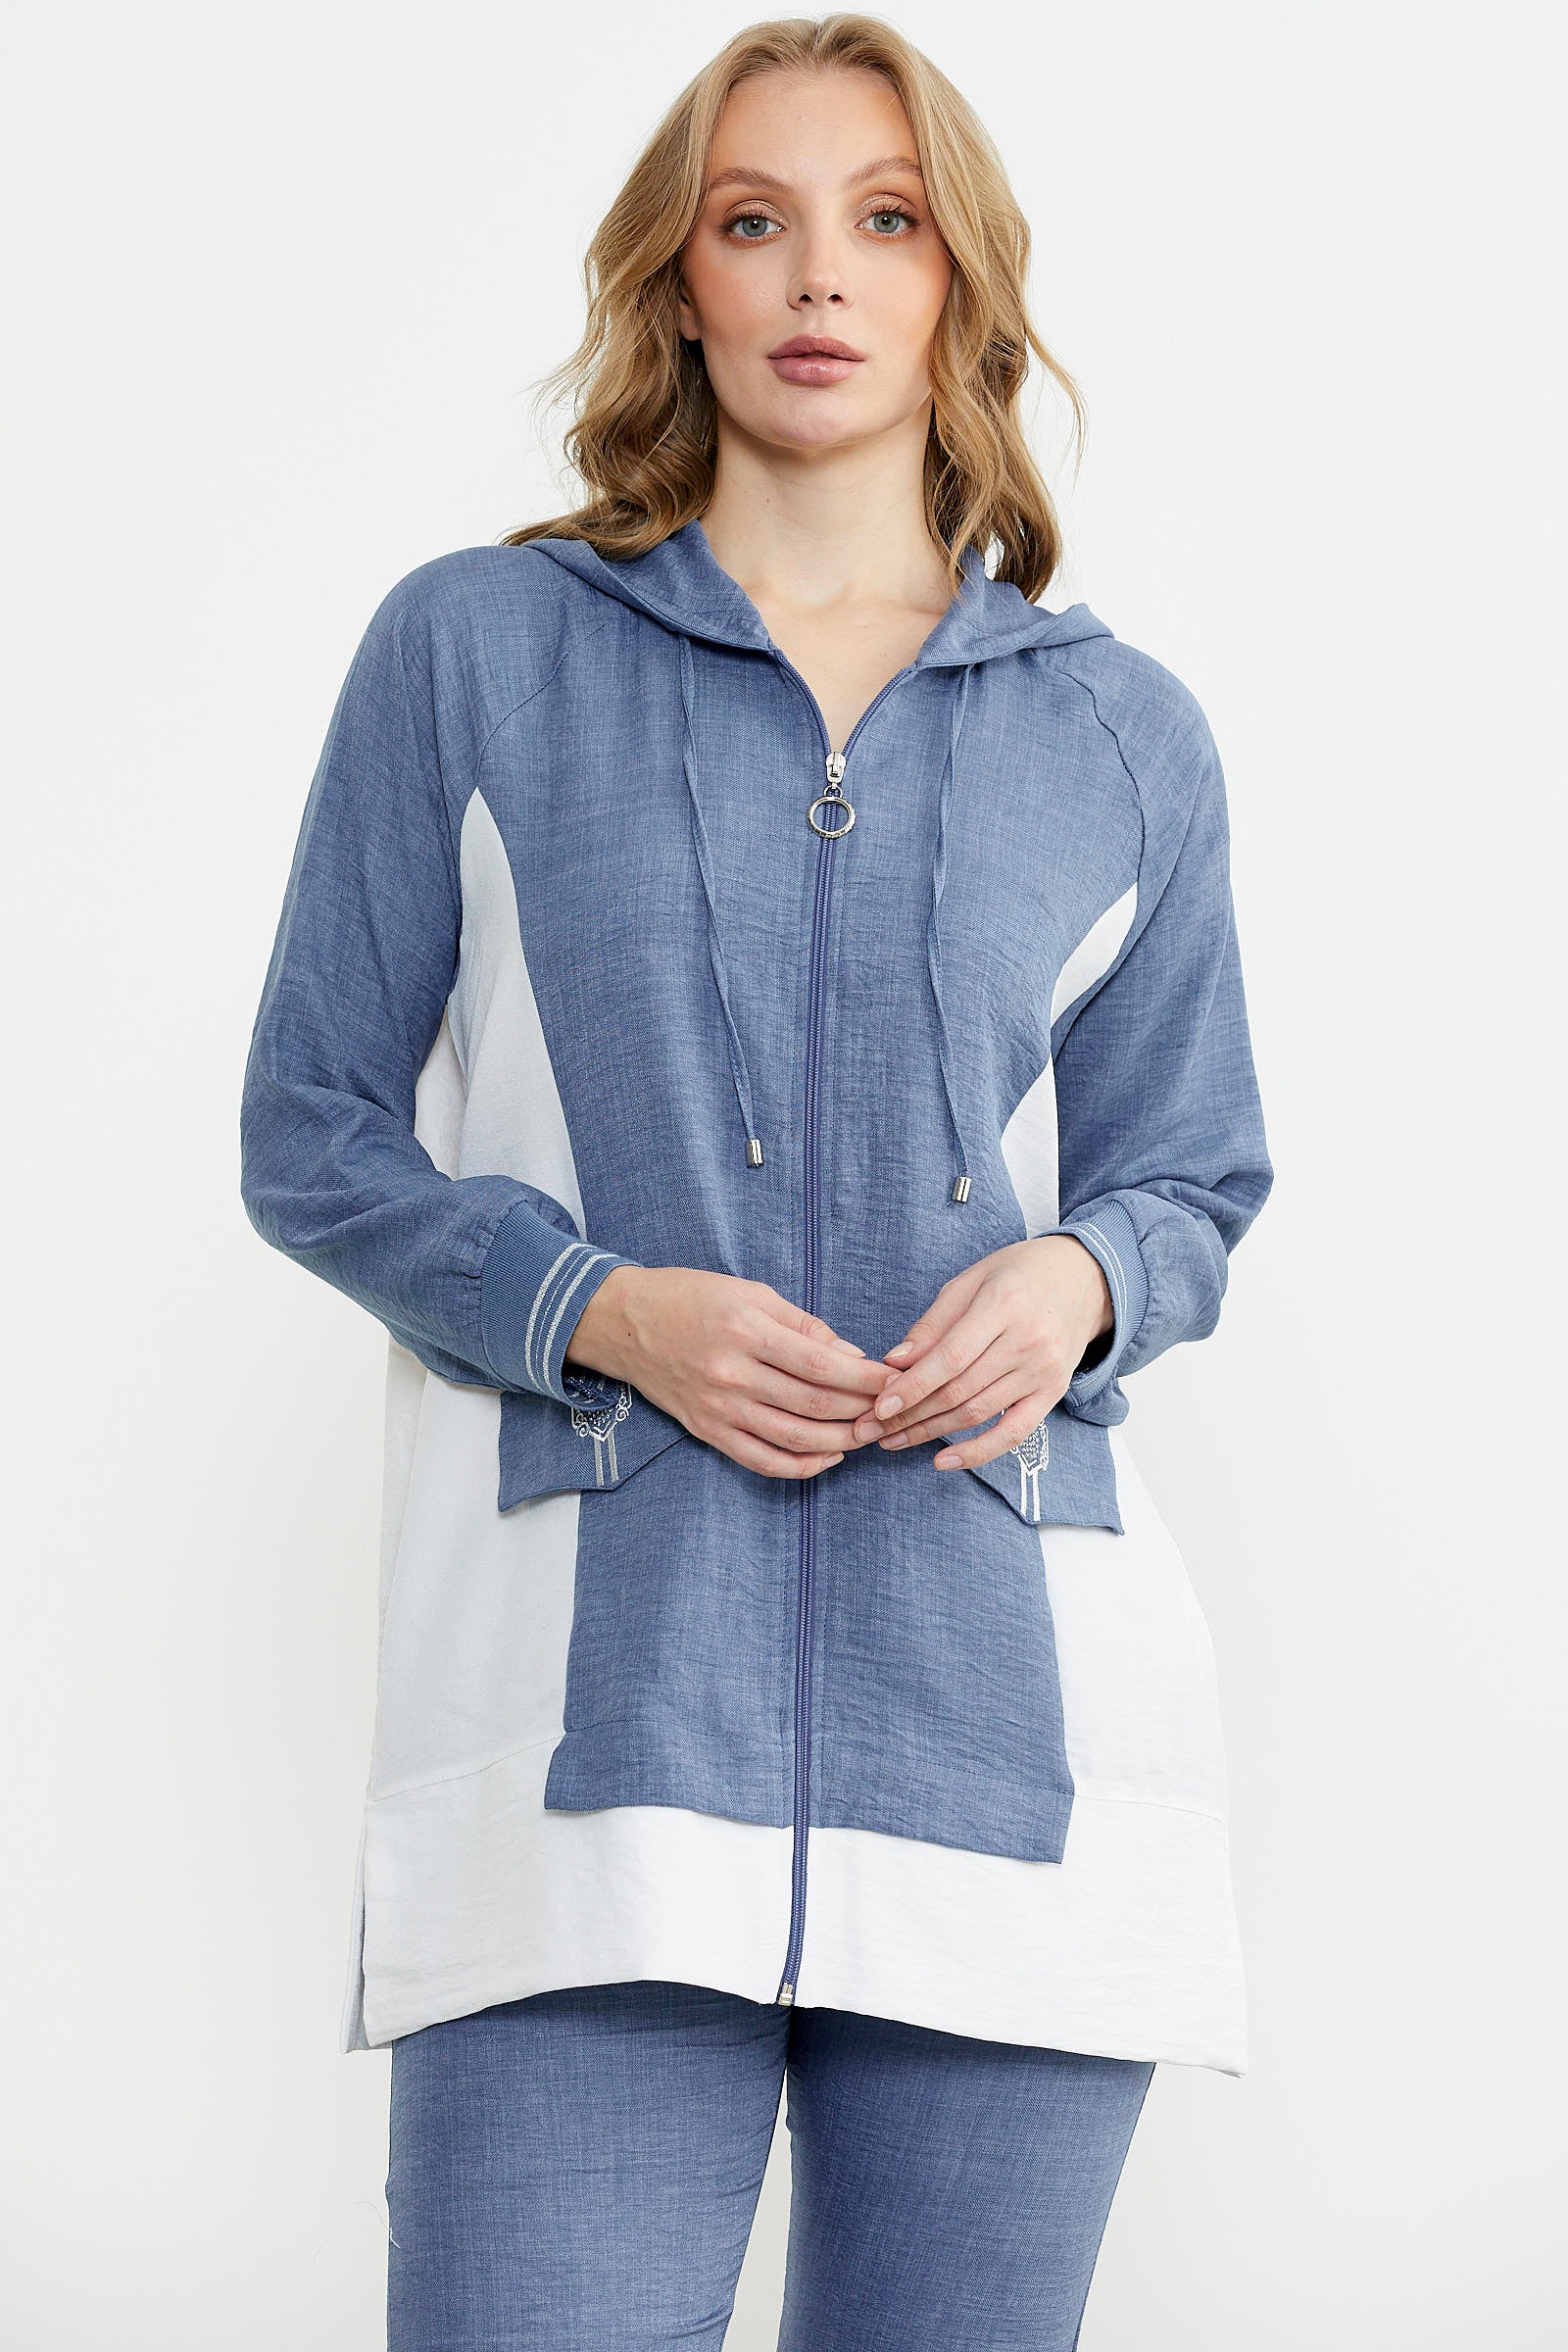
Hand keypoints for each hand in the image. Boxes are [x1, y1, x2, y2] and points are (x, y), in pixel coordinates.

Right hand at [567, 1266, 896, 1478]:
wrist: (624, 1323)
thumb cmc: (691, 1297)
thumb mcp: (751, 1293)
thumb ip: (804, 1326)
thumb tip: (853, 1357)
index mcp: (746, 1331)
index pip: (823, 1365)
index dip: (867, 1378)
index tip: (896, 1380)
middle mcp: (732, 1374)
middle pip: (814, 1405)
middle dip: (863, 1410)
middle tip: (893, 1410)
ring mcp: (718, 1408)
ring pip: (794, 1438)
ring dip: (841, 1442)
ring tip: (870, 1434)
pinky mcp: (707, 1431)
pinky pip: (761, 1461)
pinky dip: (800, 1466)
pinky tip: (828, 1457)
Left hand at [849, 1237, 1113, 1470]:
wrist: (1083, 1279)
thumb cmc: (1018, 1273)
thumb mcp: (971, 1281)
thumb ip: (932, 1323)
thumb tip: (893, 1362)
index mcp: (1003, 1305)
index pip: (951, 1357)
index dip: (912, 1386)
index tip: (878, 1406)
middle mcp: (1027, 1342)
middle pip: (959, 1390)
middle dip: (909, 1414)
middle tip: (871, 1430)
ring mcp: (1043, 1372)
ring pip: (977, 1413)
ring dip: (930, 1432)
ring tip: (893, 1440)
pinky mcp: (1053, 1393)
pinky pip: (1013, 1433)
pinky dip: (978, 1452)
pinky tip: (943, 1460)